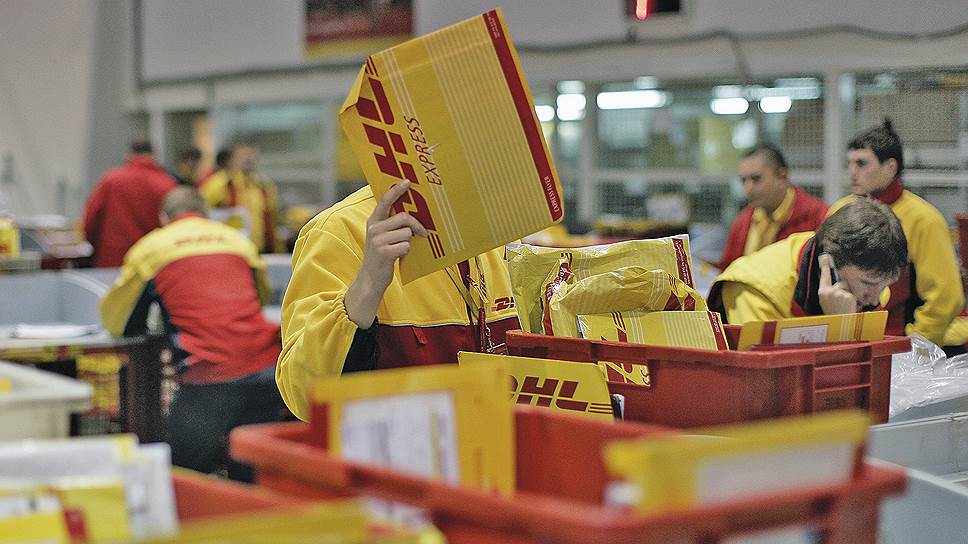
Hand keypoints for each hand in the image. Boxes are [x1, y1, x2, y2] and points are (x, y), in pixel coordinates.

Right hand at [345, 182, 427, 328]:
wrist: (371, 278)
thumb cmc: (382, 256)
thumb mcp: (382, 237)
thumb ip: (391, 224)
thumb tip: (411, 215)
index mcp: (373, 222)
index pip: (384, 201)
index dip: (396, 190)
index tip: (407, 182)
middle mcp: (374, 228)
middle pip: (404, 217)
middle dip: (417, 226)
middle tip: (423, 233)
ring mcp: (378, 240)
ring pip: (407, 233)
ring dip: (409, 242)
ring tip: (400, 249)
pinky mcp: (384, 252)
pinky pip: (406, 246)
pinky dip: (406, 253)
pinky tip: (398, 257)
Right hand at [818, 254, 858, 314]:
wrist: (839, 324)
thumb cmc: (832, 313)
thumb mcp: (825, 302)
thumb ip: (828, 291)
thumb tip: (834, 282)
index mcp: (822, 292)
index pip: (825, 276)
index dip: (825, 266)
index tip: (825, 257)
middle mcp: (830, 291)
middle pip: (840, 283)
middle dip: (842, 289)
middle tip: (841, 299)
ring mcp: (839, 294)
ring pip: (846, 289)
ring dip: (847, 295)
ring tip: (844, 306)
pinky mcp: (848, 297)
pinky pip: (852, 294)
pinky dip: (852, 300)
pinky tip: (848, 307)